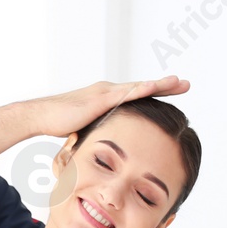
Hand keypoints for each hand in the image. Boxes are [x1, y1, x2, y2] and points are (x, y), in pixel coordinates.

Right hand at [25, 76, 189, 137]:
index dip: (153, 93)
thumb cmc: (57, 124)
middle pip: (142, 87)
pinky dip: (143, 89)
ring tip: (180, 82)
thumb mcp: (84, 129)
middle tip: (184, 84)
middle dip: (164, 85)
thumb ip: (97, 131)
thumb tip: (102, 145)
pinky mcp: (101, 98)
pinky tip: (157, 86)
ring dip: (160, 84)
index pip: (134, 95)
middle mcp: (108, 91)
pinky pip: (127, 93)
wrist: (42, 116)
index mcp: (106, 98)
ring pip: (139, 86)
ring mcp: (106, 92)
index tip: (170, 93)